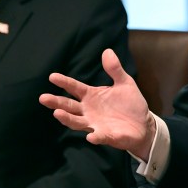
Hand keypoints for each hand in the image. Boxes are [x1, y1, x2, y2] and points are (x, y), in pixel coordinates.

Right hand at [39, 48, 155, 159]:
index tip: (52, 76)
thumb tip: (107, 51)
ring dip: (67, 119)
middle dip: (56, 102)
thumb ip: (115, 69)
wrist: (144, 124)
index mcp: (92, 96)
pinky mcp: (106, 136)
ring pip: (77, 122)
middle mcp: (89, 111)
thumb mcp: (125, 83)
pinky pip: (99, 136)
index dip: (64, 82)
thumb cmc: (131, 104)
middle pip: (69, 106)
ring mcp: (95, 124)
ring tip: (57, 113)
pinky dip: (95, 136)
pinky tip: (90, 136)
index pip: (74, 88)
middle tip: (43, 98)